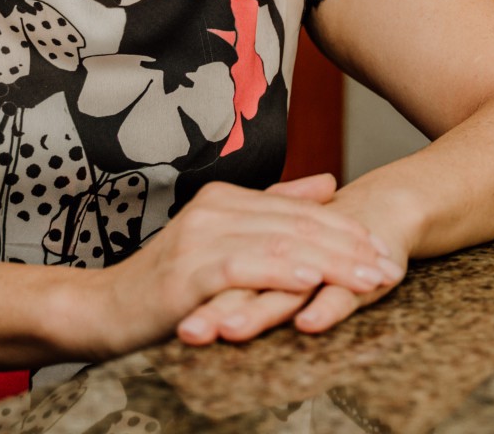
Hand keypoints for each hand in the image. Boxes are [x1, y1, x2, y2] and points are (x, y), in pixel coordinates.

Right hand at [83, 174, 400, 357]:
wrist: (104, 310)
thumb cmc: (168, 283)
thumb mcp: (225, 240)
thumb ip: (276, 209)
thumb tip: (330, 183)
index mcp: (228, 198)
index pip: (301, 211)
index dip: (347, 228)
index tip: (385, 247)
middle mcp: (216, 209)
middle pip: (298, 225)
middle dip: (350, 247)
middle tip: (389, 265)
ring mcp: (200, 238)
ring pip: (281, 245)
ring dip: (331, 263)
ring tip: (368, 278)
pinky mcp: (189, 271)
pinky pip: (246, 268)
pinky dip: (282, 274)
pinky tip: (313, 282)